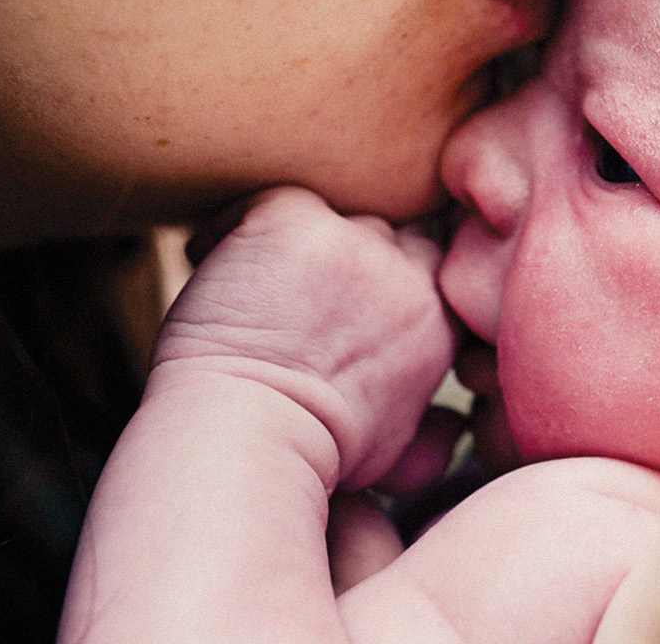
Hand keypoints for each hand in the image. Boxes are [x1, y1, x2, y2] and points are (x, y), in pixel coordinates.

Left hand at [155, 186, 453, 488]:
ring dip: (292, 244)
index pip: (433, 265)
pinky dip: (228, 228)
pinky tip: (208, 262)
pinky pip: (262, 200)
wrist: (250, 439)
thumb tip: (451, 428)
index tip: (351, 296)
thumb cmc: (309, 458)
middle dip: (352, 252)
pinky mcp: (294, 223)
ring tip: (247, 283)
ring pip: (330, 215)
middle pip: (388, 231)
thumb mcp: (395, 452)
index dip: (391, 274)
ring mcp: (353, 245)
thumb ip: (432, 430)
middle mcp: (407, 277)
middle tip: (299, 284)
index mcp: (437, 326)